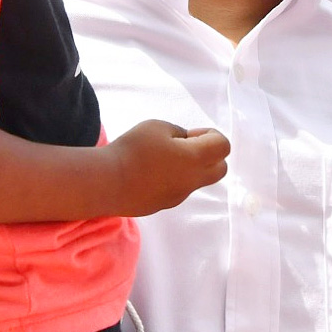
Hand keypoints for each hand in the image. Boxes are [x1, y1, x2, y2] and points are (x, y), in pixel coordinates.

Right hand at [107, 120, 229, 215]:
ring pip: (199, 180)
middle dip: (209, 154)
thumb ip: (178, 133)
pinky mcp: (164, 204)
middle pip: (220, 168)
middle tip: (184, 146)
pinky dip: (173, 178)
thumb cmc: (134, 149)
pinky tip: (150, 172)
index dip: (211, 134)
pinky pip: (179, 189)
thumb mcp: (157, 127)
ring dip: (190, 167)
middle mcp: (193, 180)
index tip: (189, 134)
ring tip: (162, 158)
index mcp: (196, 159)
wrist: (108, 183)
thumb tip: (184, 145)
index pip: (224, 146)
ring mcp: (179, 196)